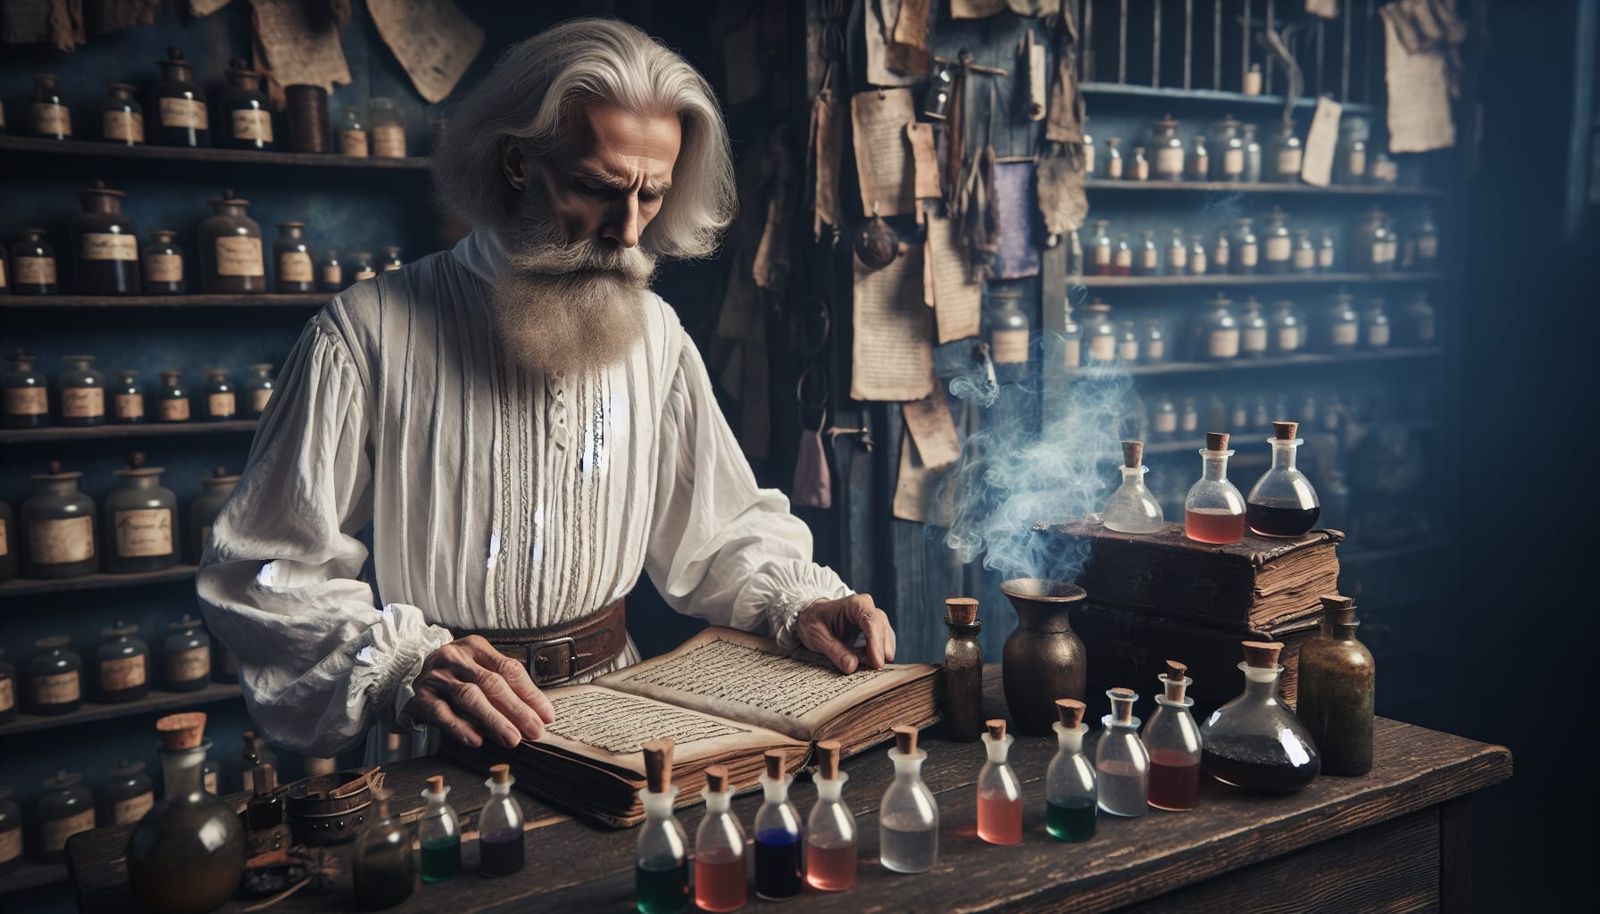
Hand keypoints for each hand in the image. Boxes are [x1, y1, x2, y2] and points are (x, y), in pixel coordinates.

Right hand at [403, 636, 555, 748]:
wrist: (395, 672)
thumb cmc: (446, 675)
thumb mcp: (472, 668)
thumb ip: (498, 684)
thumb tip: (533, 713)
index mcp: (475, 648)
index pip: (509, 669)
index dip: (530, 693)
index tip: (546, 715)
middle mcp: (456, 658)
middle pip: (492, 684)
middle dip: (518, 710)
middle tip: (535, 732)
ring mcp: (436, 676)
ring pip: (470, 697)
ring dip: (494, 720)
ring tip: (513, 739)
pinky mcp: (418, 697)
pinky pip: (442, 712)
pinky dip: (460, 727)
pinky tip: (476, 740)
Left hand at [795, 594, 896, 673]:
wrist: (812, 615)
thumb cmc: (813, 621)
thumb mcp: (817, 637)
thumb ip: (834, 651)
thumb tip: (852, 666)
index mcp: (854, 604)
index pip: (872, 621)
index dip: (876, 643)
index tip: (877, 663)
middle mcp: (868, 608)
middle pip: (883, 629)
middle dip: (880, 651)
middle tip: (873, 670)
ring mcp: (874, 619)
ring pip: (887, 637)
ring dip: (880, 654)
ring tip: (867, 667)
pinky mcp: (875, 630)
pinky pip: (884, 643)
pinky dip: (878, 654)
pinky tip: (869, 663)